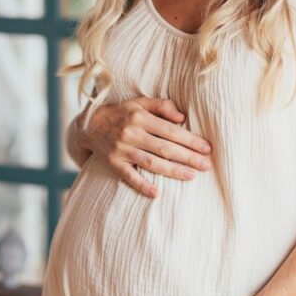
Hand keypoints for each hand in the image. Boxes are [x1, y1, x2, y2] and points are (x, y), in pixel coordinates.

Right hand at [79, 96, 213, 197]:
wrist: (89, 125)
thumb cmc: (121, 113)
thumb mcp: (139, 102)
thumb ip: (161, 105)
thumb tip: (182, 117)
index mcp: (140, 117)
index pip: (171, 130)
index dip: (190, 140)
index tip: (206, 148)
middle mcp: (131, 133)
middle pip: (165, 148)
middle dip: (188, 157)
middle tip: (206, 165)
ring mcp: (121, 150)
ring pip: (151, 163)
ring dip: (173, 171)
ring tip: (192, 176)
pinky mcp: (113, 163)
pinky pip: (129, 176)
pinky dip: (142, 185)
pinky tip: (156, 193)